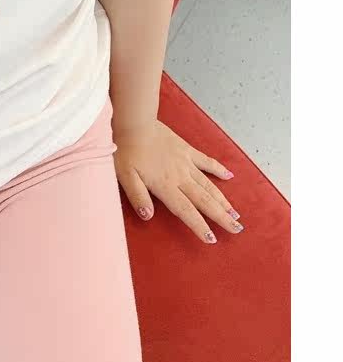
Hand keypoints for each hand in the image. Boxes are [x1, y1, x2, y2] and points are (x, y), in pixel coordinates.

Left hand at [113, 120, 243, 243]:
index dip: (199, 226)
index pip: (186, 211)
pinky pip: (206, 161)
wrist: (134, 122)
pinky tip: (229, 176)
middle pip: (205, 201)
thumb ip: (138, 197)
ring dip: (223, 200)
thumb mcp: (125, 177)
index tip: (212, 239)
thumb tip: (148, 216)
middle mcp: (180, 176)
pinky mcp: (186, 150)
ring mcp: (186, 162)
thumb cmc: (126, 151)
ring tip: (235, 213)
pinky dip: (218, 169)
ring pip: (209, 185)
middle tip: (236, 229)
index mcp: (165, 186)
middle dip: (221, 217)